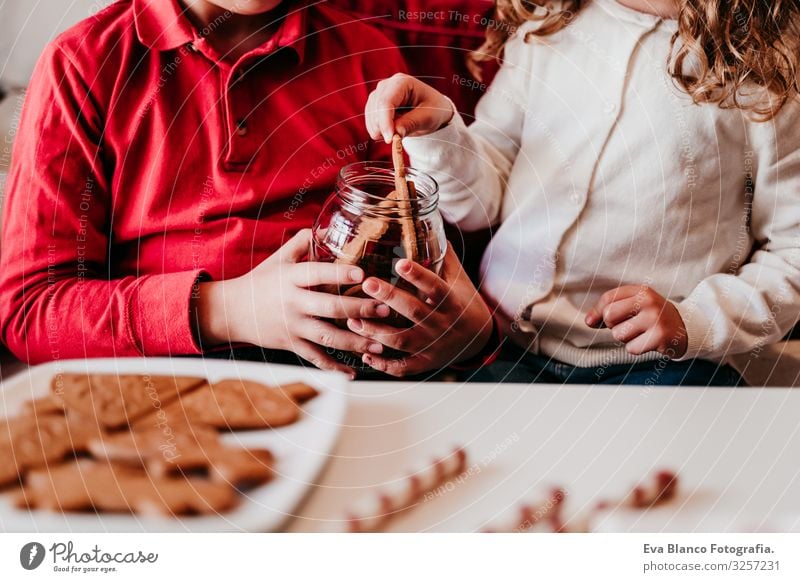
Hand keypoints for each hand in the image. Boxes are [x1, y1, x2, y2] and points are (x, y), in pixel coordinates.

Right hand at [195, 229, 390, 376]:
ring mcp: (293, 326)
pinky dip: (334, 368)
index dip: (339, 274)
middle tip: (383, 309)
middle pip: (329, 307)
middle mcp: (293, 303)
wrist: (232, 311)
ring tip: (379, 343)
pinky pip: (315, 358)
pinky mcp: (292, 344)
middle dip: (358, 309)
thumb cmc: (261, 281)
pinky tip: (353, 372)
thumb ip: (302, 243)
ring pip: (327, 336)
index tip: (361, 274)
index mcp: (292, 278)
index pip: (317, 274)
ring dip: (355, 341)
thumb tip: (328, 228)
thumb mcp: (279, 259)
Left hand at [347, 244, 493, 376]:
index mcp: (452, 301)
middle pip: (415, 312)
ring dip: (377, 332)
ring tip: (353, 321)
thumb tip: (424, 223)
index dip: (419, 276)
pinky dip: (384, 365)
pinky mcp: (426, 362)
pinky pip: (404, 367)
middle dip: (390, 298)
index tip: (400, 262)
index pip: (435, 286)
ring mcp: (433, 345)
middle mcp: (442, 324)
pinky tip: (365, 354)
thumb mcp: (458, 278)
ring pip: (403, 341)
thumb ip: (440, 255)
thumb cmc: (462, 302)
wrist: (479, 339)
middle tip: (367, 283)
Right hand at [365, 73, 454, 142]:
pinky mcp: (375, 105)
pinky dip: (379, 131)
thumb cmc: (433, 109)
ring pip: (371, 116)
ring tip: (398, 133)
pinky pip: (370, 122)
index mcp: (402, 82)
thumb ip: (411, 124)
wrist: (432, 109)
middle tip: (396, 140)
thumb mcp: (427, 118)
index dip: (385, 122)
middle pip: (375, 109)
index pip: (386, 102)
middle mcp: (386, 85)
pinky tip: (392, 131)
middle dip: (383, 128)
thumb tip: (394, 134)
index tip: (389, 139)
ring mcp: (378, 94)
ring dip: (380, 130)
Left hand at [585, 285, 687, 357]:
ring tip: (641, 333)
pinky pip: (631, 348)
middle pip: (609, 316)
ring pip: (619, 334)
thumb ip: (607, 310)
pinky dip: (636, 348)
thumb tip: (588, 321)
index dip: (597, 312)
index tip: (597, 321)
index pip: (607, 299)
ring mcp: (655, 319)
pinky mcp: (660, 337)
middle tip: (628, 326)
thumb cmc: (652, 317)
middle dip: (613, 326)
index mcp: (641, 291)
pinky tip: (648, 341)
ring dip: (626, 338)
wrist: (685, 329)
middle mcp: (649, 301)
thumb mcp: (633, 306)